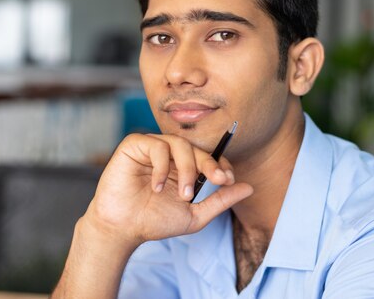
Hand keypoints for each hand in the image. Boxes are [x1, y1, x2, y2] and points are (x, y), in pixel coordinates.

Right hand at [84, 133, 253, 247]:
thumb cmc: (154, 221)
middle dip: (209, 164)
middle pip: (196, 147)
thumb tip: (250, 187)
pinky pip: (156, 145)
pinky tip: (156, 187)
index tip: (227, 180)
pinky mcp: (134, 145)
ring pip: (179, 143)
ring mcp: (152, 148)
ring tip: (183, 194)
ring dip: (187, 168)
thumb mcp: (195, 215)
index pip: (208, 156)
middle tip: (215, 182)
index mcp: (184, 166)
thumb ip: (220, 200)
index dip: (220, 164)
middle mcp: (169, 154)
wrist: (123, 229)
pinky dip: (161, 166)